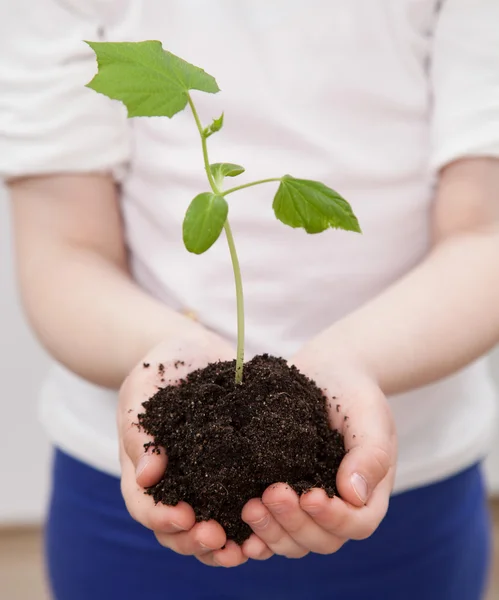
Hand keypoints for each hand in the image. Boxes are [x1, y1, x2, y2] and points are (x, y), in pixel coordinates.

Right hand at [118, 327, 251, 566]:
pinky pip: (242, 503)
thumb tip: (147, 477)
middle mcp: (176, 483)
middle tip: (220, 538)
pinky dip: (254, 522)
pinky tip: (272, 525)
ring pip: (211, 527)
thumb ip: (139, 429)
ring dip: (226, 545)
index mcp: (146, 468)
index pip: (145, 507)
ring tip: (248, 549)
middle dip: (196, 541)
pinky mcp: (237, 470)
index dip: (161, 518)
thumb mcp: (142, 389)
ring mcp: (206, 480)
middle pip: (178, 531)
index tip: (184, 516)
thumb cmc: (162, 366)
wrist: (195, 350)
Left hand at [241, 342, 396, 559]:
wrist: (325, 373)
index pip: (357, 524)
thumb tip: (354, 495)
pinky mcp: (278, 495)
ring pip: (292, 541)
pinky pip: (268, 526)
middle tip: (270, 494)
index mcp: (367, 494)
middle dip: (294, 524)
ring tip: (249, 506)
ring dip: (271, 531)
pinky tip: (235, 523)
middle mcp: (337, 508)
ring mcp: (305, 506)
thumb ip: (371, 454)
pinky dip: (254, 533)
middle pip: (320, 540)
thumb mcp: (369, 416)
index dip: (334, 519)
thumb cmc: (353, 393)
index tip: (310, 495)